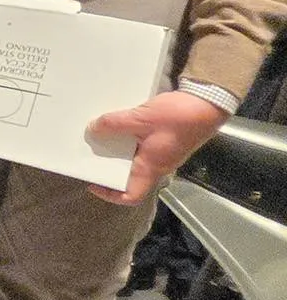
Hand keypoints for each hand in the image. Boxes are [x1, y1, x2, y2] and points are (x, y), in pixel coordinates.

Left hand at [86, 89, 226, 205]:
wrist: (210, 103)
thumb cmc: (180, 117)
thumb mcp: (142, 119)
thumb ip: (115, 124)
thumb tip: (92, 129)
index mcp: (151, 168)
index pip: (131, 196)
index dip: (110, 195)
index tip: (94, 183)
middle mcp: (157, 165)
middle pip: (129, 176)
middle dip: (109, 167)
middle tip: (91, 153)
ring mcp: (162, 153)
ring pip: (135, 159)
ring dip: (118, 150)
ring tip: (100, 136)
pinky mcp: (166, 141)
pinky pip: (142, 145)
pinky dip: (129, 138)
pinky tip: (119, 123)